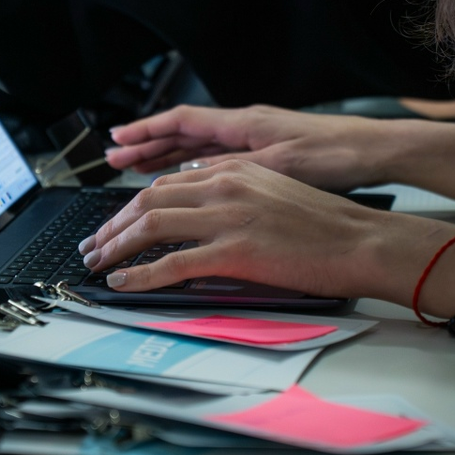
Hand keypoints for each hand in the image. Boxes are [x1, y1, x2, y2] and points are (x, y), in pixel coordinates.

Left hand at [82, 159, 392, 296]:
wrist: (360, 241)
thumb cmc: (325, 226)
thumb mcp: (273, 192)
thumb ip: (234, 195)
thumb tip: (200, 213)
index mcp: (233, 171)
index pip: (165, 184)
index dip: (130, 206)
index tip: (115, 225)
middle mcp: (225, 186)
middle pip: (148, 200)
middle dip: (113, 225)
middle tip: (95, 247)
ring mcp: (228, 217)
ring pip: (151, 225)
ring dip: (117, 246)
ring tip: (100, 264)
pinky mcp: (235, 252)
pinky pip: (173, 263)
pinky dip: (141, 273)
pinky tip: (125, 283)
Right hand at [105, 104, 393, 191]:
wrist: (375, 151)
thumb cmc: (335, 154)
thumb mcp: (278, 166)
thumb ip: (231, 171)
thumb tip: (188, 176)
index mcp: (244, 124)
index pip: (182, 122)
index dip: (146, 132)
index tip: (118, 142)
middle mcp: (245, 128)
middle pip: (183, 134)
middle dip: (146, 147)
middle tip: (113, 159)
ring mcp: (256, 141)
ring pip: (198, 148)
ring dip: (166, 158)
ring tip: (135, 170)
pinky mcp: (267, 157)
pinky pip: (217, 161)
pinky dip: (194, 170)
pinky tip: (183, 182)